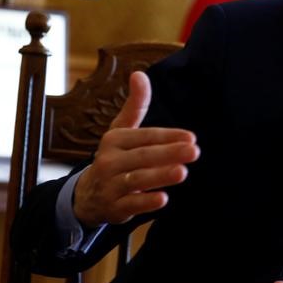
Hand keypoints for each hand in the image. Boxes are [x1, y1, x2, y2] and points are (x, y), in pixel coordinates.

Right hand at [73, 71, 199, 226]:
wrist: (87, 195)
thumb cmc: (114, 157)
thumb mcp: (121, 130)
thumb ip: (135, 105)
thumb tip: (139, 74)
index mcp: (115, 140)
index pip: (145, 136)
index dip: (168, 136)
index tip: (191, 137)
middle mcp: (110, 160)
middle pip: (143, 156)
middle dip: (169, 153)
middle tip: (194, 151)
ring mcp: (110, 185)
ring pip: (137, 179)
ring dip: (160, 176)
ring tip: (182, 173)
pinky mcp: (113, 208)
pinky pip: (130, 205)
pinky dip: (145, 202)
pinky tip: (163, 199)